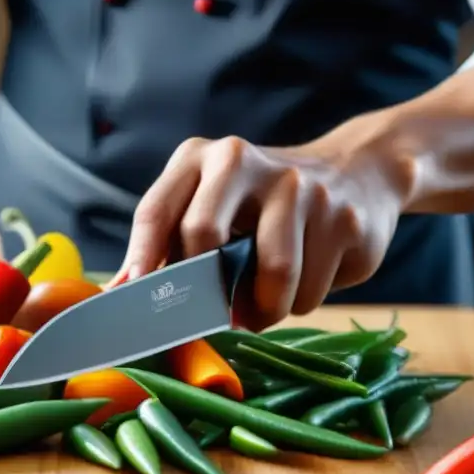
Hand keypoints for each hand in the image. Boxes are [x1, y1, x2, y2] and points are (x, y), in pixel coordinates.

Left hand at [110, 134, 407, 330]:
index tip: (134, 300)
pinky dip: (299, 304)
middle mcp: (246, 162)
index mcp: (203, 158)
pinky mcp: (343, 219)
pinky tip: (303, 284)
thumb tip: (116, 292)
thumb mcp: (212, 207)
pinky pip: (309, 290)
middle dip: (205, 291)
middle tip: (216, 314)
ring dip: (263, 310)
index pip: (156, 212)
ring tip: (262, 307)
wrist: (358, 172)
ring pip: (271, 276)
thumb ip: (168, 244)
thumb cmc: (264, 206)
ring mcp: (301, 187)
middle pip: (204, 238)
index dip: (140, 261)